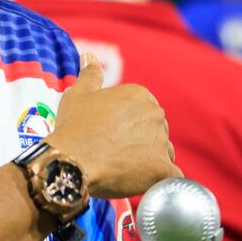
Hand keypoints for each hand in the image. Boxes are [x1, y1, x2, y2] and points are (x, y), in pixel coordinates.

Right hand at [50, 53, 179, 197]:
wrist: (70, 161)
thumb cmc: (73, 127)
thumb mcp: (78, 95)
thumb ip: (90, 75)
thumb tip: (89, 55)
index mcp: (139, 95)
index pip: (144, 112)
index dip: (127, 127)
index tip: (111, 136)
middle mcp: (156, 115)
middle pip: (156, 132)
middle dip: (141, 143)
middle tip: (114, 154)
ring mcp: (161, 143)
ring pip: (164, 154)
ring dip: (150, 162)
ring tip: (124, 171)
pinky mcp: (162, 169)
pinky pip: (172, 177)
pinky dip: (162, 182)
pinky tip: (147, 185)